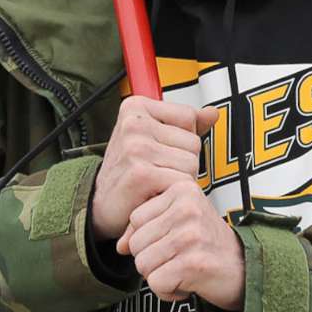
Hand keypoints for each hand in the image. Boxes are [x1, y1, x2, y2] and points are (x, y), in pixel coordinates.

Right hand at [91, 96, 212, 239]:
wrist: (100, 204)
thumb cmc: (128, 170)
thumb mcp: (153, 137)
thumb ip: (184, 125)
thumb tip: (212, 113)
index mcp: (136, 107)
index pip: (189, 117)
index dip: (183, 140)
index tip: (161, 150)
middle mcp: (134, 123)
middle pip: (193, 142)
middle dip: (183, 163)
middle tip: (158, 171)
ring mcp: (136, 148)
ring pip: (191, 164)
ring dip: (180, 180)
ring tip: (157, 182)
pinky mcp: (141, 174)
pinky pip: (181, 182)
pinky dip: (172, 193)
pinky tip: (154, 193)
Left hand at [120, 178, 246, 309]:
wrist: (246, 270)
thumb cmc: (208, 245)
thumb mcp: (178, 223)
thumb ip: (147, 228)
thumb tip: (120, 246)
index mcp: (183, 189)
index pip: (135, 218)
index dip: (148, 238)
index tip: (175, 241)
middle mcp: (187, 208)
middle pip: (136, 243)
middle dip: (152, 260)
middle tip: (180, 259)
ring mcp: (191, 235)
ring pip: (143, 264)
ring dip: (160, 276)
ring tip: (184, 270)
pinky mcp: (194, 263)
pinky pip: (156, 283)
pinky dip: (168, 292)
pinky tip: (188, 284)